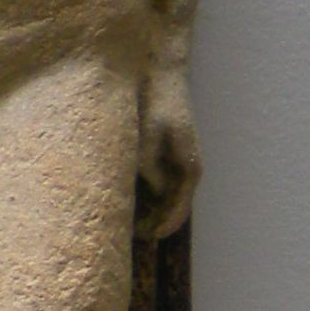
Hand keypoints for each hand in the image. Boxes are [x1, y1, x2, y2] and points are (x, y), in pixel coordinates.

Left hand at [136, 53, 201, 239]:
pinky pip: (159, 184)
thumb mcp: (147, 135)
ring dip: (148, 210)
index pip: (177, 214)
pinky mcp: (168, 154)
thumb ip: (147, 166)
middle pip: (171, 211)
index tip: (139, 237)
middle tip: (124, 232)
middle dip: (151, 223)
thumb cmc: (153, 102)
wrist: (158, 73)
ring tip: (120, 216)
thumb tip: (147, 188)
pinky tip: (123, 193)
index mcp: (189, 169)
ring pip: (164, 200)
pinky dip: (145, 194)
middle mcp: (188, 170)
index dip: (158, 229)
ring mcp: (179, 163)